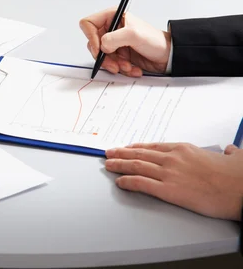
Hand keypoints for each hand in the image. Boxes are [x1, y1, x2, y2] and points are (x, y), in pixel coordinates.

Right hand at [79, 8, 171, 76]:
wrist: (168, 56)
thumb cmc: (156, 40)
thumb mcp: (134, 35)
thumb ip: (113, 38)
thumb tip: (101, 46)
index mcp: (113, 17)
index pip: (88, 24)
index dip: (90, 37)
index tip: (99, 48)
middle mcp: (111, 29)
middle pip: (93, 43)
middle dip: (104, 56)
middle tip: (115, 63)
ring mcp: (114, 42)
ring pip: (101, 56)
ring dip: (114, 64)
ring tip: (127, 65)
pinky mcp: (118, 54)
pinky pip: (110, 63)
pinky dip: (121, 68)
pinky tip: (132, 68)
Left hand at [105, 143, 242, 220]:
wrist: (241, 188)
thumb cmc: (236, 175)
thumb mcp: (230, 157)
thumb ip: (226, 153)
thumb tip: (230, 150)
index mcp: (183, 149)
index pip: (152, 147)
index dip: (135, 148)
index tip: (126, 148)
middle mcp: (172, 158)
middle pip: (139, 154)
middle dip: (121, 154)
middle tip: (109, 153)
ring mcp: (169, 174)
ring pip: (136, 166)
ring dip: (119, 165)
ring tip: (108, 165)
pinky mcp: (169, 190)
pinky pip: (142, 184)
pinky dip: (127, 182)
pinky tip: (119, 182)